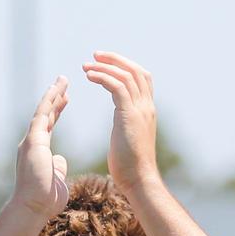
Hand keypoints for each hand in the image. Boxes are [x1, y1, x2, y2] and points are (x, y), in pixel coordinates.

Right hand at [13, 77, 69, 218]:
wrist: (33, 208)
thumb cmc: (44, 200)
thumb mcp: (55, 179)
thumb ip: (57, 167)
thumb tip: (60, 160)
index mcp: (38, 151)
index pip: (49, 125)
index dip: (57, 110)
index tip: (65, 98)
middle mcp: (32, 143)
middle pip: (45, 114)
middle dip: (54, 97)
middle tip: (63, 82)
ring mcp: (31, 141)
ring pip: (43, 111)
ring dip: (53, 94)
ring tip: (62, 80)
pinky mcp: (33, 141)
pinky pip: (42, 116)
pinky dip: (49, 102)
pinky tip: (57, 90)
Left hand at [82, 51, 159, 194]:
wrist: (139, 180)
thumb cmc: (130, 168)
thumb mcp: (130, 140)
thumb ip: (128, 127)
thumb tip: (121, 130)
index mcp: (147, 111)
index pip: (141, 78)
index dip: (124, 67)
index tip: (105, 64)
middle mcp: (147, 106)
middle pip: (136, 70)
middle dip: (115, 59)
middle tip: (95, 55)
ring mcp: (140, 109)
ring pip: (126, 75)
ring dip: (105, 66)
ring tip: (86, 66)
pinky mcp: (130, 115)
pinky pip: (117, 86)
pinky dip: (103, 77)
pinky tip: (89, 76)